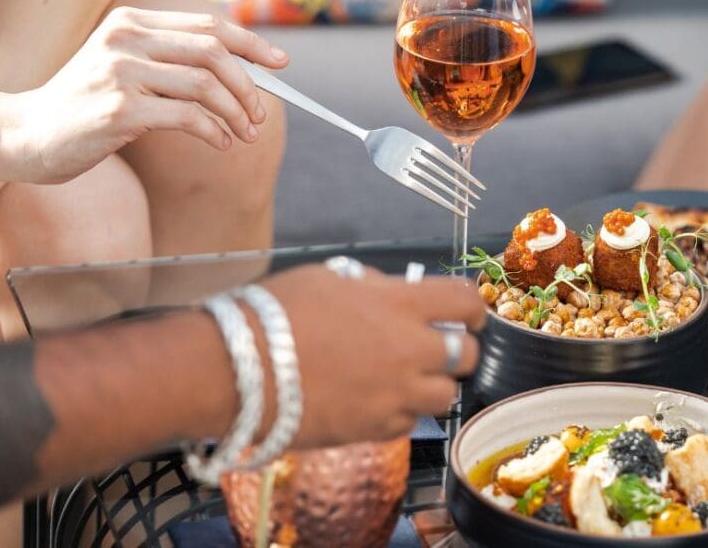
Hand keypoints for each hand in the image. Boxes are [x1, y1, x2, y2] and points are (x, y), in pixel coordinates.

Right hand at [5, 7, 288, 183]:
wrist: (29, 135)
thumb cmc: (86, 108)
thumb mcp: (127, 72)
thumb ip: (171, 65)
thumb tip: (241, 74)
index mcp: (131, 24)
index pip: (207, 26)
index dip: (251, 43)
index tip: (281, 63)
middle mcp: (125, 41)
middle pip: (213, 52)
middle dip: (248, 85)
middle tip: (260, 114)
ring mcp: (121, 73)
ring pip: (205, 85)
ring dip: (236, 113)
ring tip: (245, 134)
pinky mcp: (120, 110)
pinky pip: (189, 118)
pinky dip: (215, 132)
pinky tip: (221, 143)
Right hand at [258, 264, 484, 448]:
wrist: (236, 372)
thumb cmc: (273, 314)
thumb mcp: (329, 278)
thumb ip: (374, 287)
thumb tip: (394, 292)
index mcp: (400, 304)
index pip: (466, 302)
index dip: (472, 308)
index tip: (464, 315)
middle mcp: (410, 350)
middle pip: (469, 356)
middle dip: (459, 350)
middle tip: (435, 347)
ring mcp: (396, 394)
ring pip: (446, 396)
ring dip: (433, 385)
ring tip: (403, 377)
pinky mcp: (376, 429)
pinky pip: (409, 422)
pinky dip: (400, 411)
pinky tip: (374, 398)